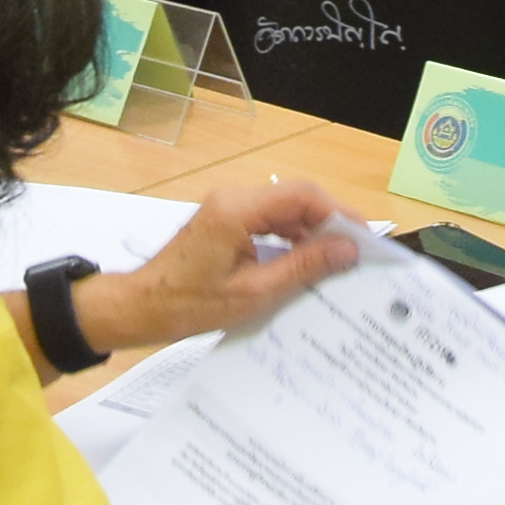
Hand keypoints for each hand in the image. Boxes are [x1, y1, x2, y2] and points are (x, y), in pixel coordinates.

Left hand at [66, 181, 357, 358]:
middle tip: (357, 255)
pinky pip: (269, 221)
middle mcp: (233, 199)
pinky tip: (306, 266)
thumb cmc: (188, 305)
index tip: (364, 239)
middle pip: (296, 199)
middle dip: (330, 224)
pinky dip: (291, 239)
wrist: (141, 308)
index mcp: (237, 209)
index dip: (339, 214)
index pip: (302, 196)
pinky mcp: (225, 222)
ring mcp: (227, 209)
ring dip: (312, 233)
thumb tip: (344, 249)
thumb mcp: (254, 293)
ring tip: (337, 264)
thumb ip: (303, 267)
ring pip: (284, 210)